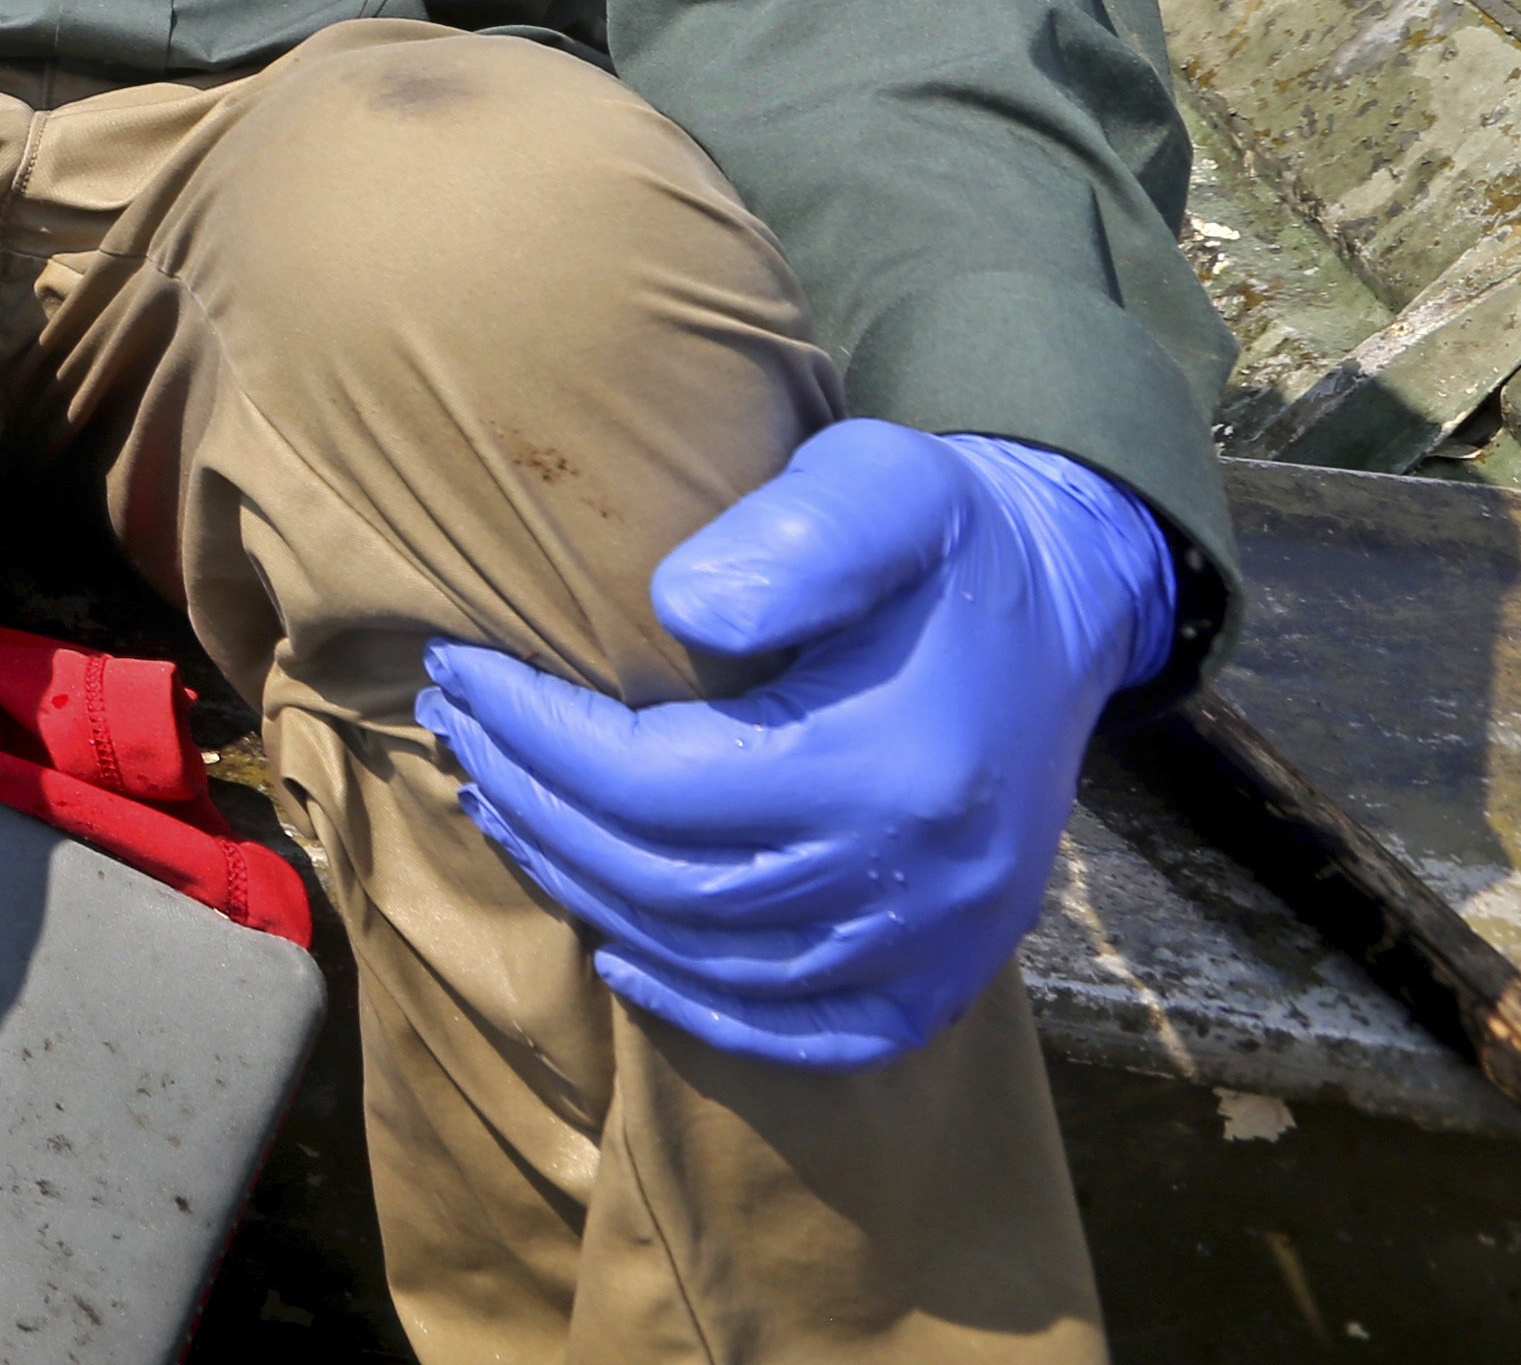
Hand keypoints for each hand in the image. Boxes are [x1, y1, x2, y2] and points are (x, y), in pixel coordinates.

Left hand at [415, 420, 1175, 1066]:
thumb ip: (793, 539)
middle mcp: (915, 877)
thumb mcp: (880, 488)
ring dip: (587, 892)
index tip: (464, 671)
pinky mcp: (949, 975)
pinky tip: (620, 954)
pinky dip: (706, 1008)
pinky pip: (815, 1032)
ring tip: (500, 807)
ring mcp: (938, 942)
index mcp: (889, 763)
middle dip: (537, 805)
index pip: (652, 782)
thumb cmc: (944, 533)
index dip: (536, 735)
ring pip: (716, 955)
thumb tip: (682, 610)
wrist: (1060, 596)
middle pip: (666, 879)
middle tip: (460, 733)